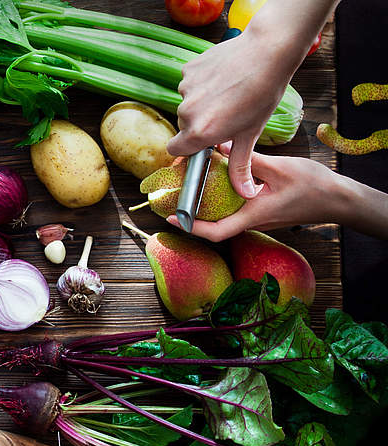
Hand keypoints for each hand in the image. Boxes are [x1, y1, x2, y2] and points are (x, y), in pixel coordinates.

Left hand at [165, 148, 343, 240]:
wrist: (338, 199)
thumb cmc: (313, 186)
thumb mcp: (279, 167)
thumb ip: (248, 159)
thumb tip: (220, 147)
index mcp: (253, 216)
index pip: (216, 232)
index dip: (190, 227)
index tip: (172, 218)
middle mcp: (251, 222)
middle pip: (213, 224)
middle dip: (192, 212)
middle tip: (174, 193)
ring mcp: (255, 219)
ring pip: (223, 216)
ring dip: (205, 204)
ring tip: (189, 184)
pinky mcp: (260, 212)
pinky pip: (234, 208)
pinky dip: (220, 197)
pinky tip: (214, 180)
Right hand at [166, 30, 291, 198]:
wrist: (269, 51)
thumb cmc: (263, 94)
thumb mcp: (250, 134)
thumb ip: (239, 166)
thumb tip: (244, 193)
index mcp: (199, 133)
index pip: (175, 149)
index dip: (187, 147)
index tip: (202, 142)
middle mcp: (187, 112)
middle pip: (183, 125)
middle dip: (199, 123)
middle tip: (225, 113)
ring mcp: (186, 88)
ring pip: (188, 103)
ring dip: (202, 101)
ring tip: (227, 92)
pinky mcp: (188, 69)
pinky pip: (190, 82)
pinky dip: (202, 82)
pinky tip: (223, 77)